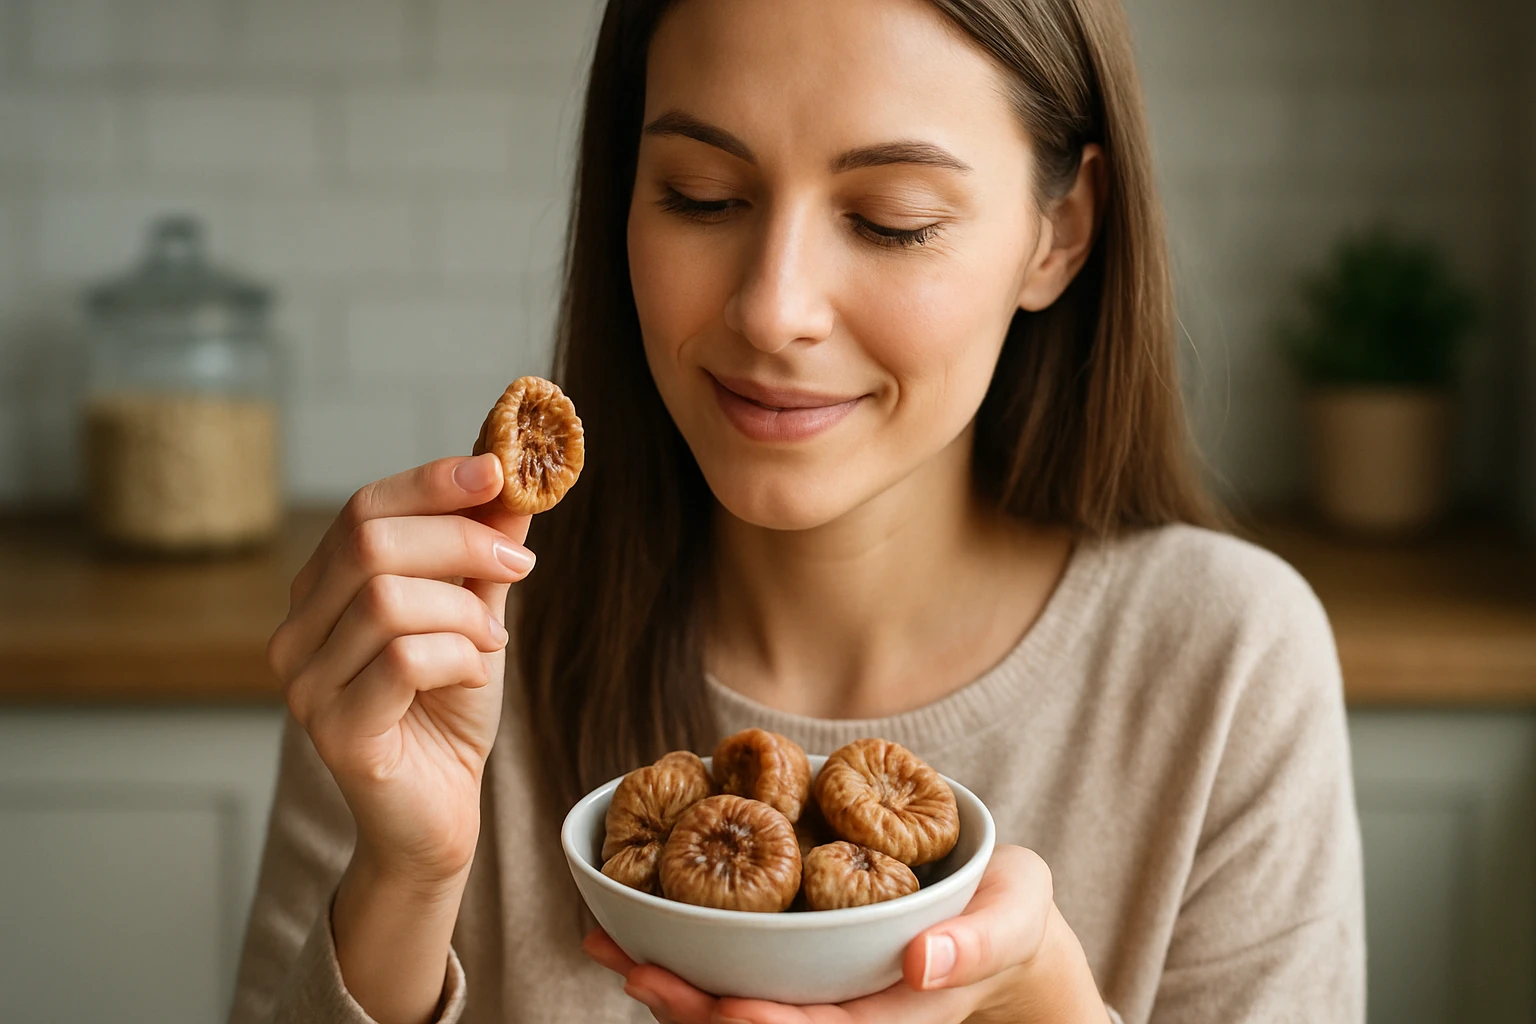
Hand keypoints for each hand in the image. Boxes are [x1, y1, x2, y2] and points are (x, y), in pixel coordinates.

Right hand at [266, 453, 535, 883]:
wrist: (440, 815)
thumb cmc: (449, 712)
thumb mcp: (476, 615)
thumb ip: (483, 554)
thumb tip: (510, 484)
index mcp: (321, 592)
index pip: (362, 509)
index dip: (430, 481)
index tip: (496, 470)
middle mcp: (296, 632)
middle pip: (370, 544)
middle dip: (460, 541)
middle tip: (521, 562)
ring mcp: (306, 684)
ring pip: (387, 600)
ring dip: (465, 611)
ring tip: (493, 639)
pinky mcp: (335, 732)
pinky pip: (402, 661)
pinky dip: (458, 657)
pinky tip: (475, 675)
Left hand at [583, 845, 1109, 1023]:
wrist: (993, 921)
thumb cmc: (1006, 914)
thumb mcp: (1012, 916)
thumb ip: (977, 941)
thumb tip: (920, 957)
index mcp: (894, 1019)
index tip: (731, 1009)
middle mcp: (842, 1018)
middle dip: (696, 1010)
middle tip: (638, 972)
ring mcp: (812, 999)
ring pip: (732, 1009)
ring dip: (672, 988)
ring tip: (610, 949)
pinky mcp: (791, 972)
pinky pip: (730, 974)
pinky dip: (681, 958)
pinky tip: (628, 931)